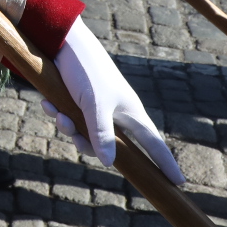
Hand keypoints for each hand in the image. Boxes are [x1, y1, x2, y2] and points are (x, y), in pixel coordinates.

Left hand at [40, 20, 183, 180]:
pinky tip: (48, 105)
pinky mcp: (80, 103)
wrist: (62, 43)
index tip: (179, 183)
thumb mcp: (95, 105)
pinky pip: (72, 121)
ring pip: (86, 136)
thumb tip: (109, 164)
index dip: (166, 163)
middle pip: (110, 147)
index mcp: (131, 112)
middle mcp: (118, 113)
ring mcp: (98, 109)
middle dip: (89, 145)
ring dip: (70, 128)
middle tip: (76, 138)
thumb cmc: (86, 71)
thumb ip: (102, 134)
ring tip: (59, 114)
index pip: (154, 143)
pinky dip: (60, 115)